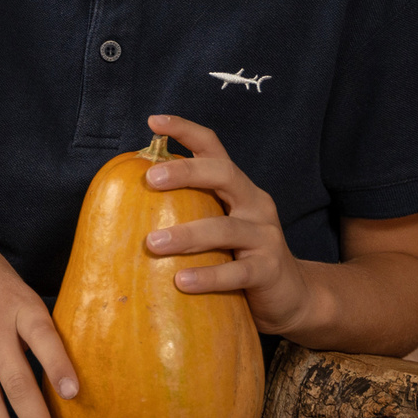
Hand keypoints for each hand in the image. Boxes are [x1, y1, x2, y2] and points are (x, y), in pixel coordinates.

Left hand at [141, 113, 315, 337]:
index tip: (153, 121)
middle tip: (150, 178)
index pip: (214, 148)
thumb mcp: (217, 229)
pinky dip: (209, 276)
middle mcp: (255, 204)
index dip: (186, 130)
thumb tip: (125, 208)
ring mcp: (266, 236)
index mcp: (238, 189)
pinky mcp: (269, 270)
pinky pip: (237, 272)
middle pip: (223, 174)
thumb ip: (187, 213)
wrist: (292, 296)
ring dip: (187, 234)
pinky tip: (181, 281)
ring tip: (153, 244)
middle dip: (186, 172)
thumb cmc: (239, 258)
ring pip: (225, 228)